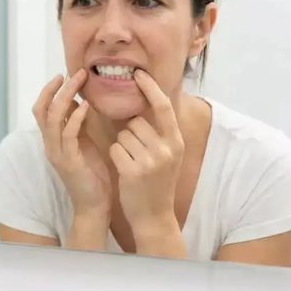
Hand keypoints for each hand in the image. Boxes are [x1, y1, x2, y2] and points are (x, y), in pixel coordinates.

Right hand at [33, 70, 112, 222]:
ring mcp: (57, 153)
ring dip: (66, 97)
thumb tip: (80, 101)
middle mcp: (50, 145)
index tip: (64, 74)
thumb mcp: (84, 144)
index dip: (49, 91)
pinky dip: (75, 117)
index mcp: (52, 140)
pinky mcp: (69, 161)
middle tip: (73, 73)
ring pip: (52, 119)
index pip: (41, 109)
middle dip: (55, 89)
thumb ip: (79, 124)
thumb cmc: (92, 175)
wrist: (94, 205)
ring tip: (79, 82)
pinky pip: (68, 134)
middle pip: (42, 110)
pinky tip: (86, 106)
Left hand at [109, 70, 184, 234]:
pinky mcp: (133, 171)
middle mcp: (166, 149)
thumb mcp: (168, 156)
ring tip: (133, 164)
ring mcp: (150, 161)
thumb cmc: (157, 183)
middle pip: (136, 122)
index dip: (150, 88)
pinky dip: (115, 157)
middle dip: (129, 132)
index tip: (138, 73)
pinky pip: (115, 149)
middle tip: (137, 153)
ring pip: (123, 135)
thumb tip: (145, 103)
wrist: (155, 217)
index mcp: (176, 142)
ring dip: (122, 146)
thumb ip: (160, 132)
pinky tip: (125, 171)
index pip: (163, 107)